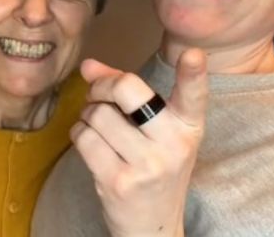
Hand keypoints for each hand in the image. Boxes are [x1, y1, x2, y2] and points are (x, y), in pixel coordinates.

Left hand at [71, 48, 208, 236]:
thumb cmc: (153, 168)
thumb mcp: (155, 132)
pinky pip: (84, 138)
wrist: (153, 227)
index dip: (194, 74)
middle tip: (99, 95)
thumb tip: (88, 66)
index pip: (194, 96)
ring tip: (98, 126)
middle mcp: (173, 144)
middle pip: (127, 90)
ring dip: (88, 114)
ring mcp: (146, 165)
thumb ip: (126, 94)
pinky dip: (79, 133)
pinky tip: (90, 142)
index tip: (193, 54)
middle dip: (103, 86)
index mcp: (188, 127)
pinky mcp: (118, 181)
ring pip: (98, 113)